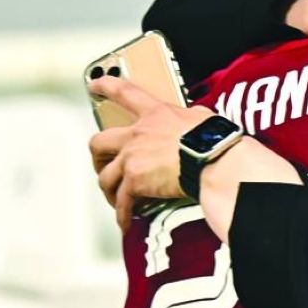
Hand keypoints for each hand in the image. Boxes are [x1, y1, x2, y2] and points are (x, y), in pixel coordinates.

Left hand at [88, 74, 213, 231]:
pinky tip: (126, 223)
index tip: (93, 84)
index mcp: (155, 114)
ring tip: (116, 200)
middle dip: (98, 157)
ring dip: (109, 190)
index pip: (124, 92)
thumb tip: (198, 122)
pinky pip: (122, 202)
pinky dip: (123, 215)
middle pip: (99, 142)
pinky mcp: (135, 181)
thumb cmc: (214, 140)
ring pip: (105, 176)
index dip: (105, 85)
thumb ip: (191, 119)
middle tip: (102, 165)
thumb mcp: (202, 118)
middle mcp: (137, 134)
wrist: (214, 160)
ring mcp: (132, 158)